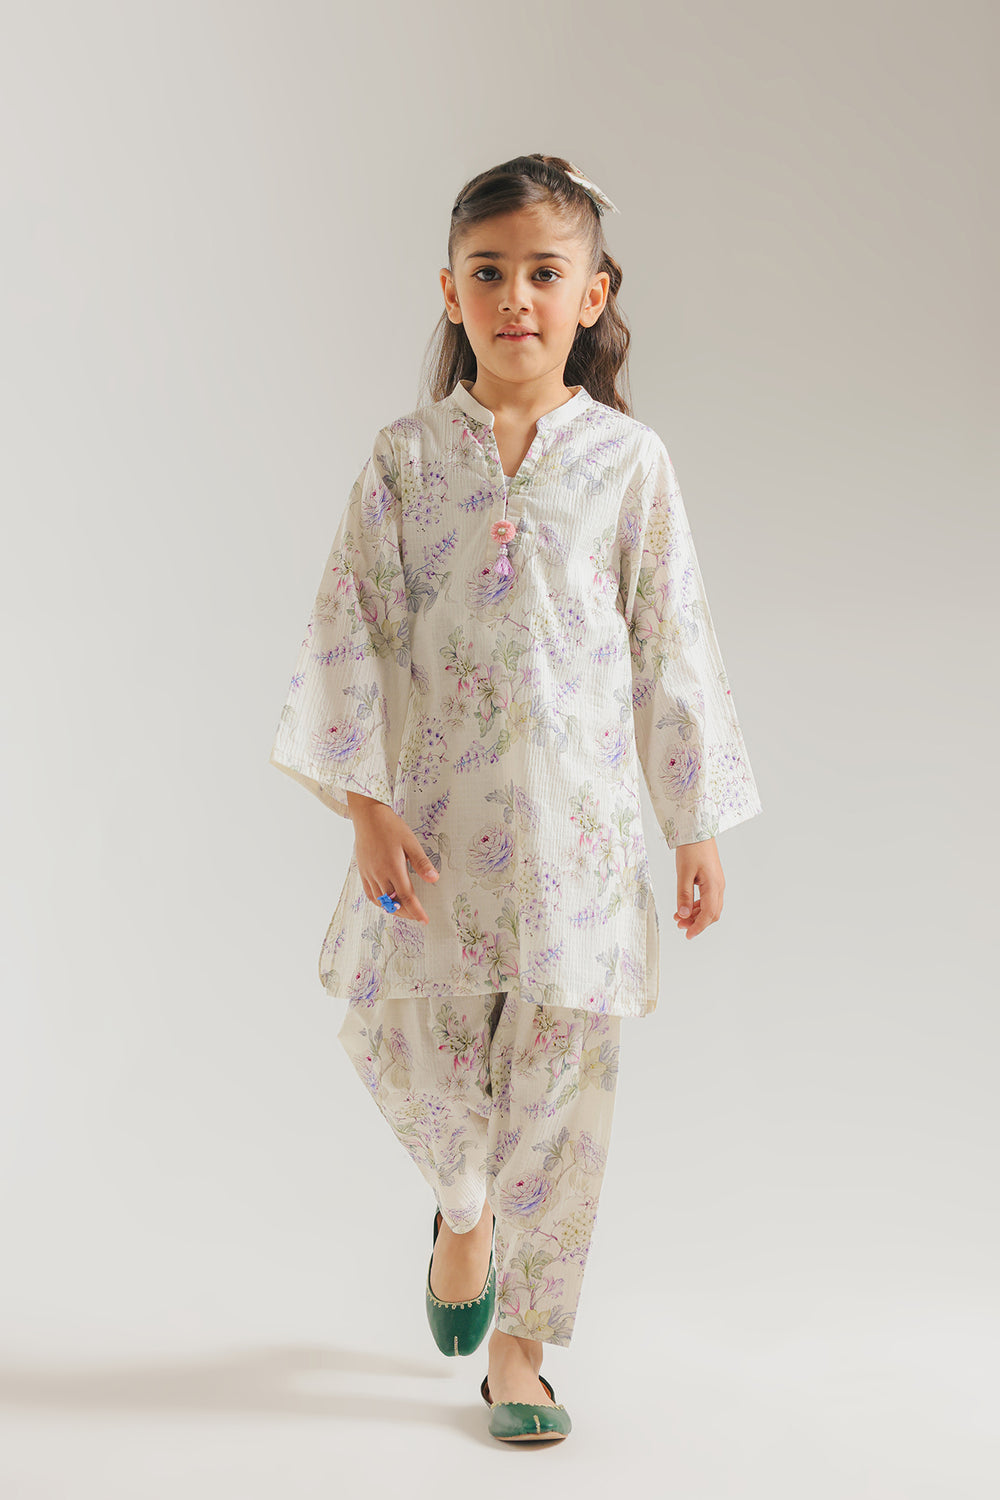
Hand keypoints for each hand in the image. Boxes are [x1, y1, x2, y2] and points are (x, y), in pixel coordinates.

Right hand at [346, 792, 439, 923]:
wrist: (367, 816)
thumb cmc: (390, 826)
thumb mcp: (410, 842)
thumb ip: (421, 862)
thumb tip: (434, 879)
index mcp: (393, 868)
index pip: (406, 896)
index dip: (416, 910)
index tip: (424, 919)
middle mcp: (379, 874)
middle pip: (393, 902)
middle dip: (406, 912)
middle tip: (417, 916)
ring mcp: (369, 874)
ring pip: (380, 901)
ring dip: (393, 909)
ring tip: (404, 910)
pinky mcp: (362, 871)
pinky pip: (370, 894)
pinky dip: (379, 902)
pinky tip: (387, 901)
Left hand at [674, 836, 724, 939]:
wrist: (698, 831)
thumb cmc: (692, 849)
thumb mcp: (683, 873)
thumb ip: (683, 895)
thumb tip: (683, 915)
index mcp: (713, 886)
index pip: (708, 914)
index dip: (698, 927)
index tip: (687, 935)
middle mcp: (719, 886)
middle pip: (712, 914)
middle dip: (697, 923)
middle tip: (680, 926)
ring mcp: (717, 883)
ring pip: (710, 907)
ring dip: (696, 915)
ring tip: (679, 917)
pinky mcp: (713, 879)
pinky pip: (708, 899)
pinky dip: (697, 906)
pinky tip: (686, 907)